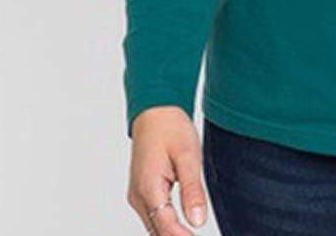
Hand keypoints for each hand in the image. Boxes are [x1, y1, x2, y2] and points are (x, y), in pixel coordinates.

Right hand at [127, 106, 208, 234]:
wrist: (155, 112)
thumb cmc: (171, 128)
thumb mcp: (188, 156)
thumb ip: (192, 190)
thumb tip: (198, 221)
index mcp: (149, 186)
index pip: (165, 224)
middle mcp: (138, 195)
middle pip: (157, 230)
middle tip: (196, 235)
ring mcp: (138, 195)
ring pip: (153, 226)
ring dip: (170, 232)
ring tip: (191, 233)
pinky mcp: (142, 192)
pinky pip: (153, 216)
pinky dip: (165, 225)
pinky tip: (180, 228)